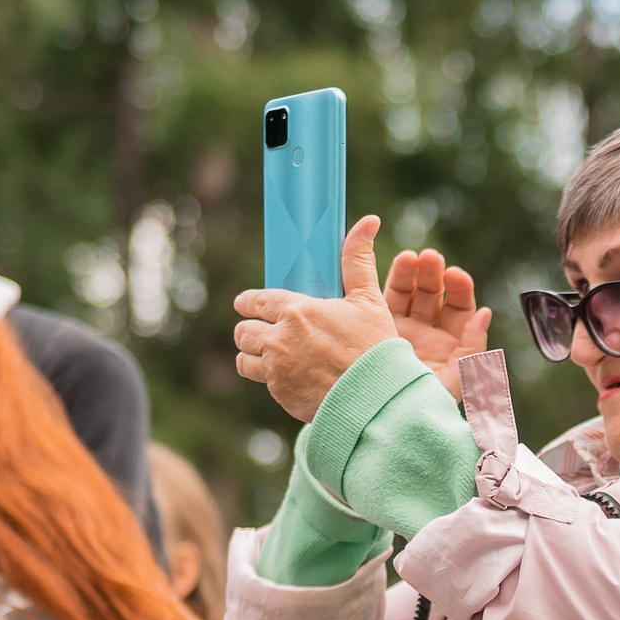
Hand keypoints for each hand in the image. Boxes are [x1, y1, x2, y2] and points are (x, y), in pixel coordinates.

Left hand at [233, 216, 397, 422]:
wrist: (376, 398)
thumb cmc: (375, 348)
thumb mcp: (369, 300)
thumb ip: (358, 261)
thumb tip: (367, 221)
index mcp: (297, 311)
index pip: (257, 301)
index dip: (248, 302)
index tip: (244, 303)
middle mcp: (279, 339)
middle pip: (244, 332)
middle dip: (249, 330)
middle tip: (258, 331)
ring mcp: (276, 369)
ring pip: (244, 360)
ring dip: (252, 356)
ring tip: (267, 356)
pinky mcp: (280, 395)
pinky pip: (263, 384)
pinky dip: (271, 379)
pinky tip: (288, 377)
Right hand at [383, 248, 491, 400]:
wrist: (388, 420)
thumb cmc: (427, 407)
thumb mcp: (458, 380)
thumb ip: (473, 347)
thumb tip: (485, 313)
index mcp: (451, 344)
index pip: (460, 309)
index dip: (459, 289)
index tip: (454, 275)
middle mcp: (427, 334)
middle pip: (435, 295)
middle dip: (434, 274)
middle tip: (431, 258)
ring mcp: (402, 330)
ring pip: (410, 292)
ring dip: (412, 272)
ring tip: (409, 258)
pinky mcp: (378, 329)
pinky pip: (386, 300)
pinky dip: (391, 281)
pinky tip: (395, 267)